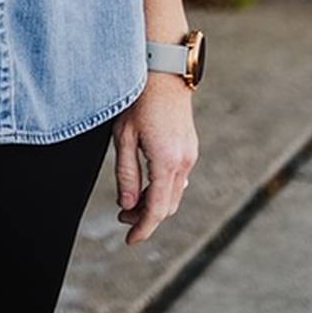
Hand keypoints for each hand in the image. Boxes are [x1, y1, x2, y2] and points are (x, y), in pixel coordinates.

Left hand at [113, 76, 197, 245]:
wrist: (164, 72)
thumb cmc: (138, 99)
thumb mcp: (124, 137)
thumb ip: (127, 174)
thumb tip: (127, 205)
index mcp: (166, 162)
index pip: (156, 210)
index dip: (143, 229)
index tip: (130, 241)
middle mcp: (184, 163)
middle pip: (167, 206)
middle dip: (145, 217)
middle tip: (122, 218)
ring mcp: (190, 155)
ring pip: (174, 194)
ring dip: (154, 204)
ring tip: (130, 202)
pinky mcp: (190, 148)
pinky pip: (179, 180)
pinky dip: (163, 190)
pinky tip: (147, 185)